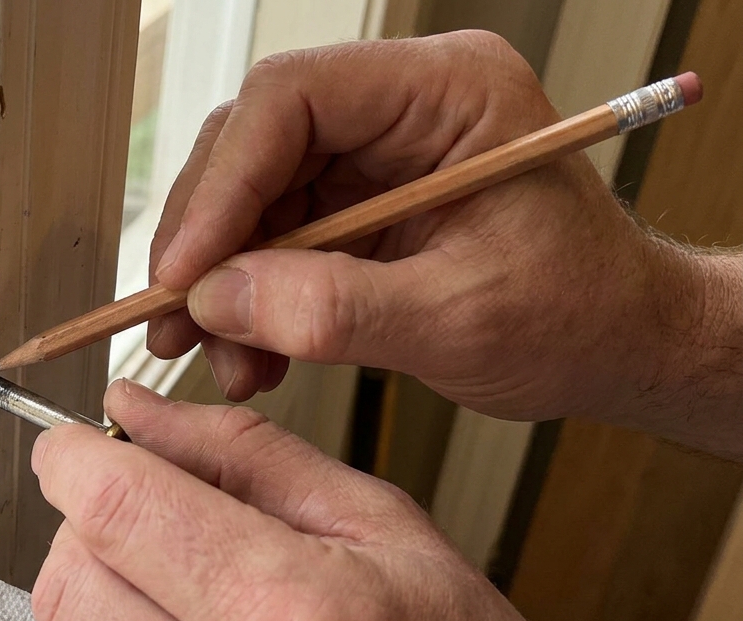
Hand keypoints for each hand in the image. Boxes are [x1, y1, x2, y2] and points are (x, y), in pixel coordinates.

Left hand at [30, 380, 644, 620]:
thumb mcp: (378, 525)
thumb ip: (242, 453)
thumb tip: (131, 410)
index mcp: (292, 620)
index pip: (114, 509)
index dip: (75, 457)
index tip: (78, 443)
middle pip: (68, 578)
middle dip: (89, 523)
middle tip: (149, 511)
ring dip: (97, 594)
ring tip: (180, 592)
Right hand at [147, 31, 702, 426]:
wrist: (615, 344)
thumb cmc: (578, 314)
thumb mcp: (459, 319)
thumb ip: (335, 308)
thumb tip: (216, 298)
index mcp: (446, 91)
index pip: (294, 99)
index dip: (223, 183)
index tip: (186, 271)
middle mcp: (399, 107)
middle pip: (254, 146)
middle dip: (208, 242)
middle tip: (176, 321)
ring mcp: (372, 155)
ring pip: (250, 199)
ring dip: (221, 284)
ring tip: (218, 358)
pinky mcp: (355, 205)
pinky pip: (272, 241)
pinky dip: (249, 303)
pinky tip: (249, 355)